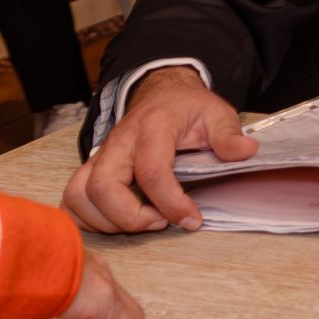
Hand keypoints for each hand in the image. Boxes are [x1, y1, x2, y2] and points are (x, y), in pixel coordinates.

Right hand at [62, 66, 254, 234]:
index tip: (191, 220)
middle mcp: (118, 143)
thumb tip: (245, 151)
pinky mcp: (91, 169)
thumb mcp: (216, 113)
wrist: (161, 95)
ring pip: (79, 195)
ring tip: (143, 222)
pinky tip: (119, 221)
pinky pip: (73, 199)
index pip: (151, 171)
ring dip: (106, 221)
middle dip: (130, 217)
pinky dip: (88, 218)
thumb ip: (228, 133)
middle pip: (102, 187)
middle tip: (160, 223)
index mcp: (152, 128)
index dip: (171, 203)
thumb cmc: (187, 109)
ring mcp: (100, 156)